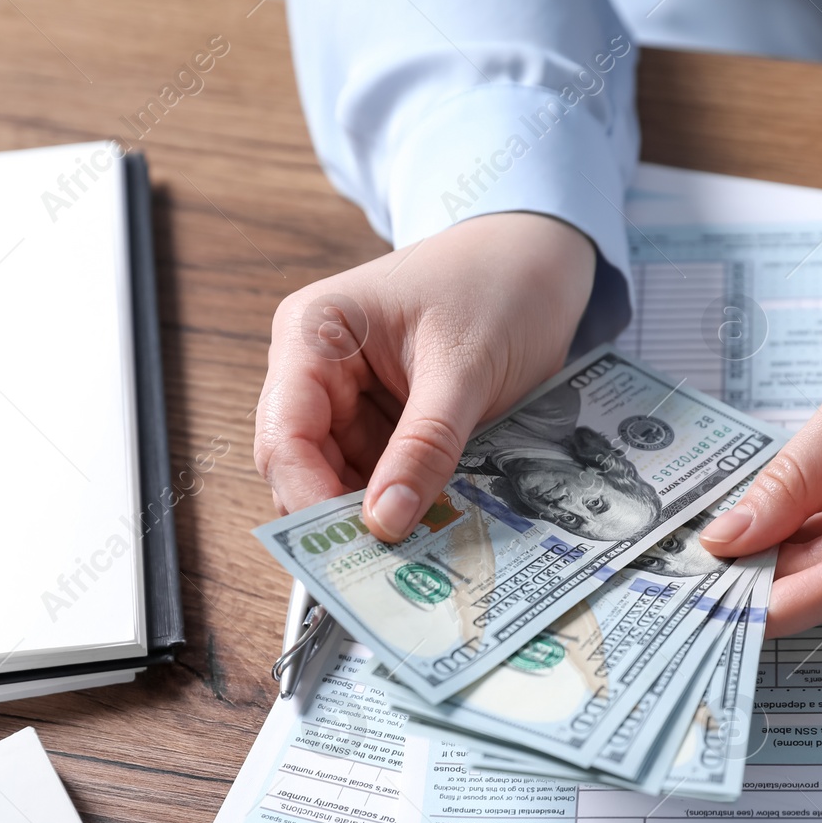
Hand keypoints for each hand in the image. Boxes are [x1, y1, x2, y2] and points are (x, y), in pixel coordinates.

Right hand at [254, 212, 595, 540]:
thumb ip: (425, 446)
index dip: (308, 497)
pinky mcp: (387, 421)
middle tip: (387, 566)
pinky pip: (382, 476)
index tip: (352, 547)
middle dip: (341, 515)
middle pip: (303, 466)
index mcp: (313, 334)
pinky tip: (433, 526)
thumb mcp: (465, 368)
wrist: (538, 256)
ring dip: (376, 516)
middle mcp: (318, 369)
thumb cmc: (497, 282)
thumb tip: (386, 522)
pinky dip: (403, 503)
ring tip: (420, 552)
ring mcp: (351, 399)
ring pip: (342, 480)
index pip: (284, 433)